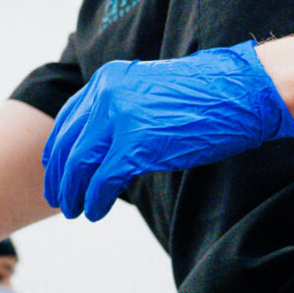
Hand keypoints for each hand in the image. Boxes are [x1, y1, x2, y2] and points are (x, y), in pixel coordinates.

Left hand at [43, 40, 293, 219]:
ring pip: (79, 163)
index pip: (68, 118)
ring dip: (73, 192)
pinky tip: (95, 212)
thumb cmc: (205, 97)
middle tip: (58, 199)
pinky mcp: (136, 144)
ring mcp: (120, 118)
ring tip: (74, 211)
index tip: (54, 171)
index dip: (58, 149)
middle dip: (59, 176)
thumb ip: (123, 110)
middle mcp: (106, 94)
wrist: (239, 92)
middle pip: (68, 143)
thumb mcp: (150, 95)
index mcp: (108, 80)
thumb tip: (104, 145)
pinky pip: (103, 180)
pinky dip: (95, 199)